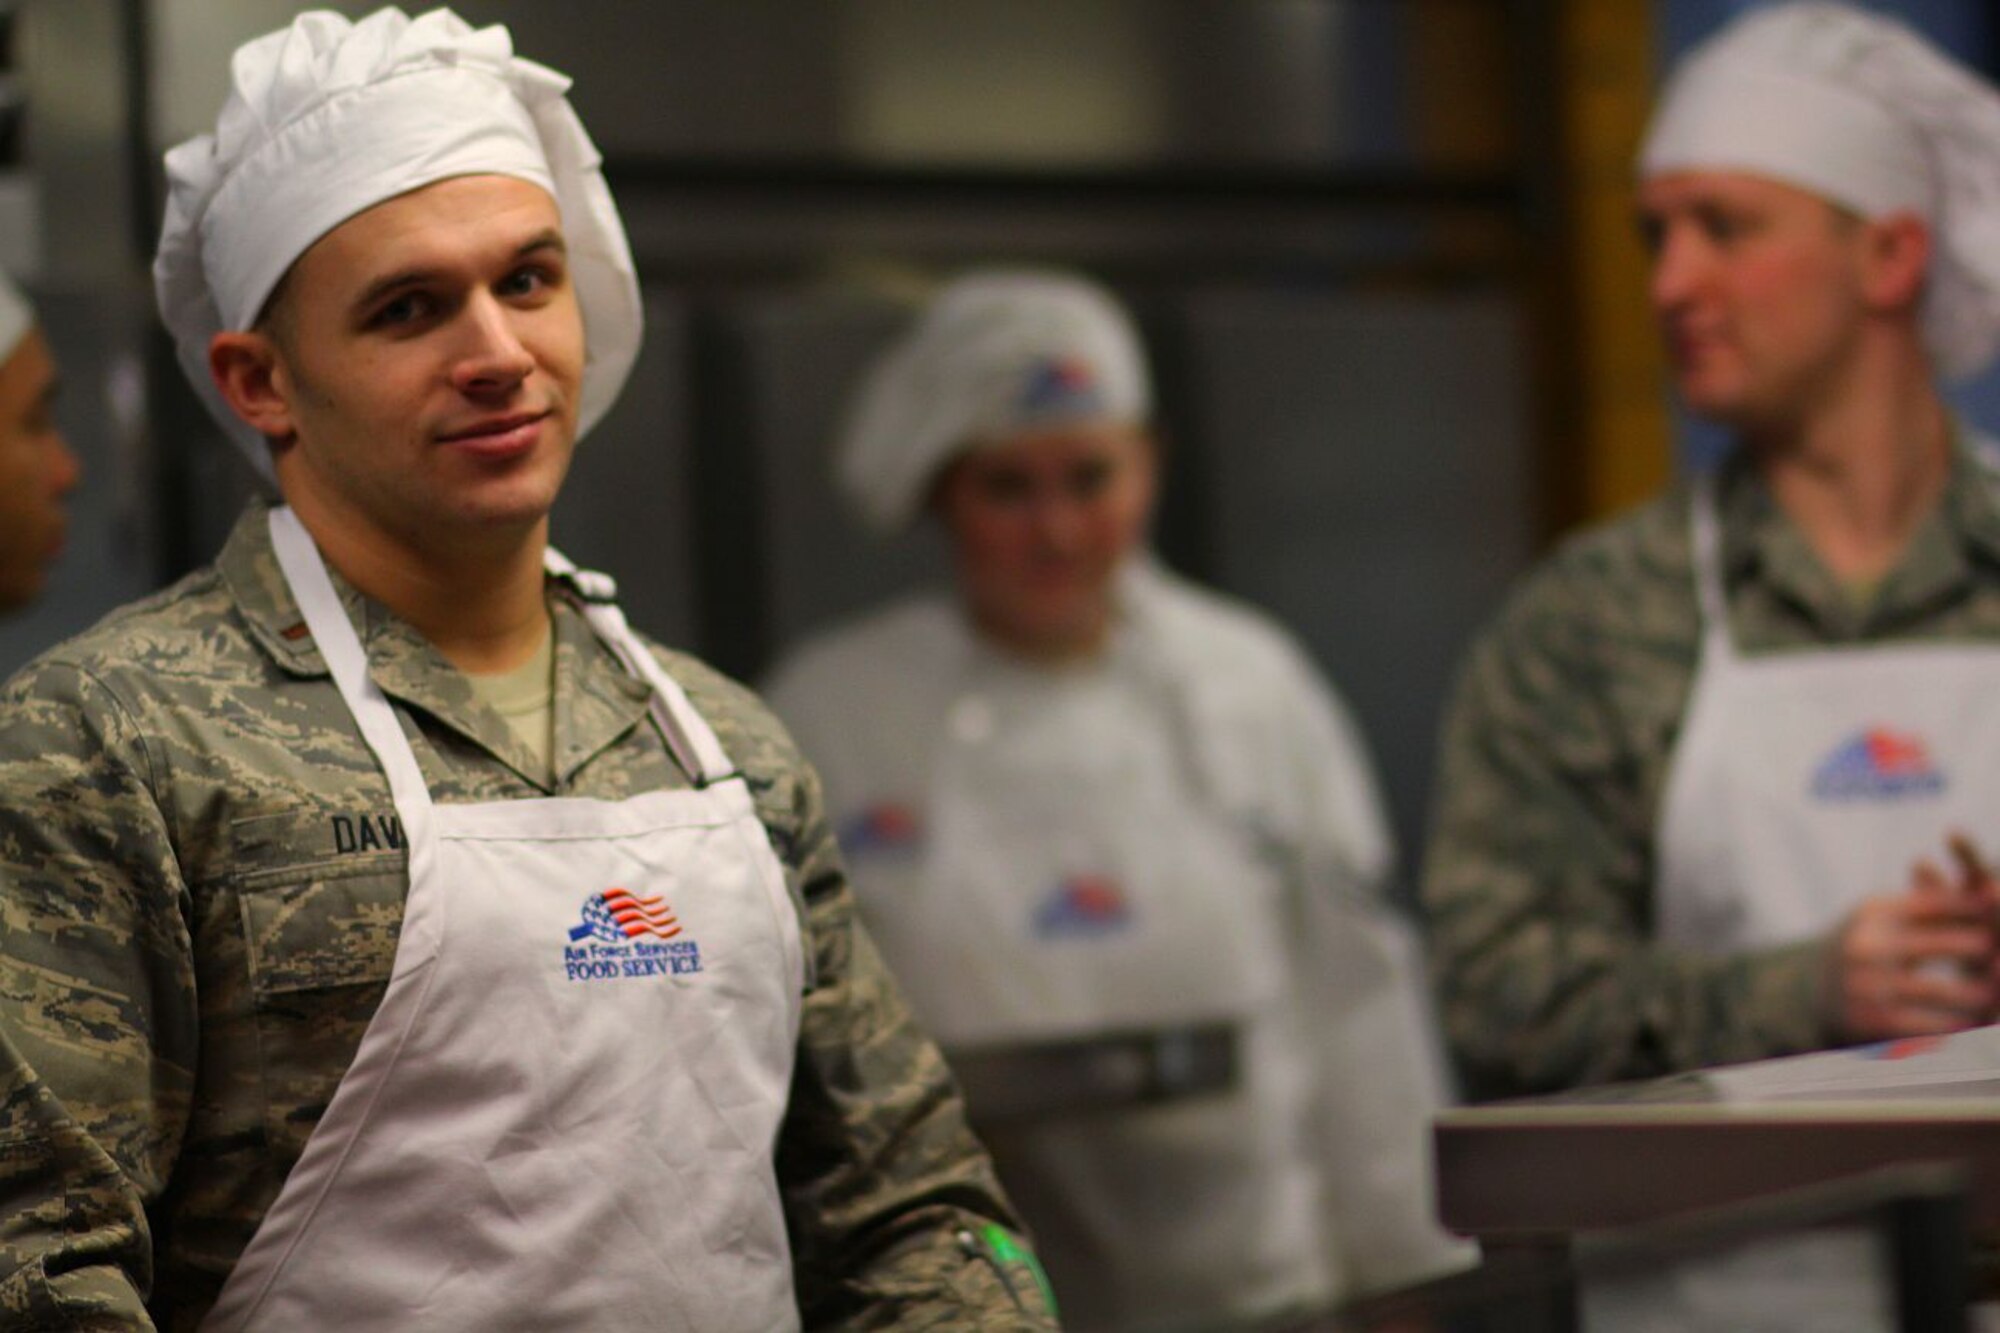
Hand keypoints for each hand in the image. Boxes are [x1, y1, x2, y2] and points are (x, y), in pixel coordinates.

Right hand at [1831, 835, 1999, 1041]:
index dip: (1975, 909)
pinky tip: (1973, 1020)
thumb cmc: (1863, 947)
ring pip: (1943, 991)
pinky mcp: (1873, 1021)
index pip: (1936, 904)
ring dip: (1979, 993)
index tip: (1999, 909)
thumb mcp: (1881, 916)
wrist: (1805, 992)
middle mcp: (1866, 946)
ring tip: (1994, 992)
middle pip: (1941, 944)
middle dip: (1980, 948)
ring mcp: (1867, 985)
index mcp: (1872, 913)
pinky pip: (1929, 1025)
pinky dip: (1958, 1024)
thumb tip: (1984, 896)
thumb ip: (1928, 904)